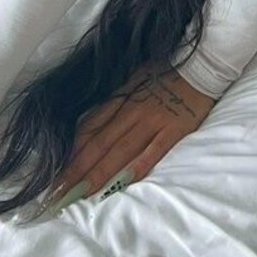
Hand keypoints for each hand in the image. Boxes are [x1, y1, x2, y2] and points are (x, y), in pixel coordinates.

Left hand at [40, 65, 215, 213]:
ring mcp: (153, 121)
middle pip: (98, 144)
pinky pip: (153, 151)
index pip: (89, 129)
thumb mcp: (135, 77)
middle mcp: (132, 111)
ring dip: (97, 173)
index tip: (53, 172)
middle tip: (55, 193)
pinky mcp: (174, 129)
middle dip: (75, 170)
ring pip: (119, 150)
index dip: (70, 152)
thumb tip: (92, 123)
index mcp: (121, 97)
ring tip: (78, 194)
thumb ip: (116, 100)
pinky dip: (136, 166)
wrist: (202, 63)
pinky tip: (121, 182)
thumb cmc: (167, 70)